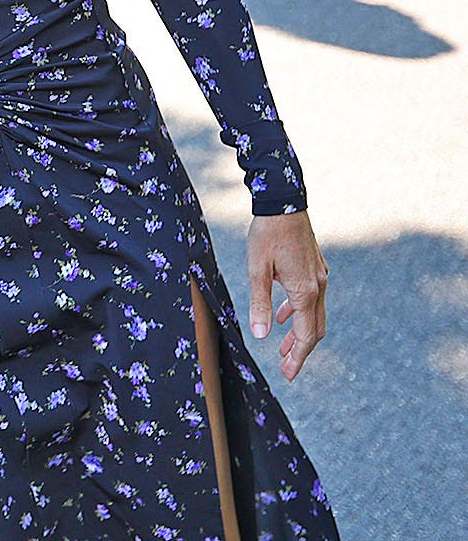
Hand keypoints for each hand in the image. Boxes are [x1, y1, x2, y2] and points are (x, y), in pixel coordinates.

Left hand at [246, 211, 328, 380]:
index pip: (304, 335)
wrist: (284, 202)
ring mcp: (319, 276)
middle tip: (287, 367)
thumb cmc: (267, 234)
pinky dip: (298, 311)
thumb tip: (261, 335)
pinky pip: (310, 298)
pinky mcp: (315, 267)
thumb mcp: (256, 269)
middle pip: (314, 329)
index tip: (288, 374)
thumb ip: (260, 303)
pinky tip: (283, 315)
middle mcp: (318, 286)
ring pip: (314, 314)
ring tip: (282, 347)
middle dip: (300, 350)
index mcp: (305, 291)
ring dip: (299, 332)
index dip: (296, 357)